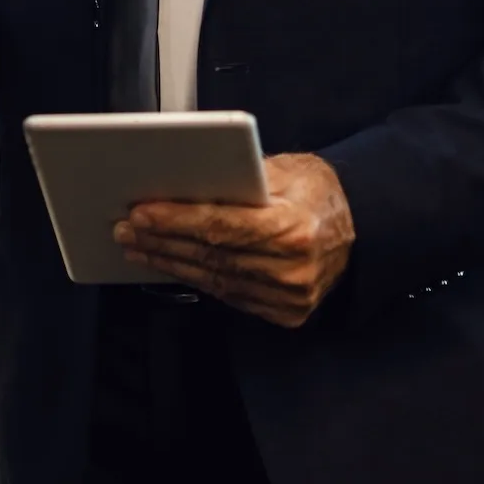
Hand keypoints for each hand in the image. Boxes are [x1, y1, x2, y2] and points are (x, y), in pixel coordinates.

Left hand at [114, 153, 355, 328]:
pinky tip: (168, 264)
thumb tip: (183, 177)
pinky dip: (194, 278)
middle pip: (212, 255)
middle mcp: (294, 269)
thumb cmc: (315, 192)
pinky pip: (228, 295)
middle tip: (124, 229)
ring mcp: (291, 297)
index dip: (176, 220)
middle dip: (161, 241)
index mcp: (295, 229)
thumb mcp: (287, 170)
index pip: (222, 226)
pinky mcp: (286, 313)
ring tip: (135, 246)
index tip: (140, 212)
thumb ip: (241, 176)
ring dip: (169, 262)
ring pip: (214, 280)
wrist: (358, 229)